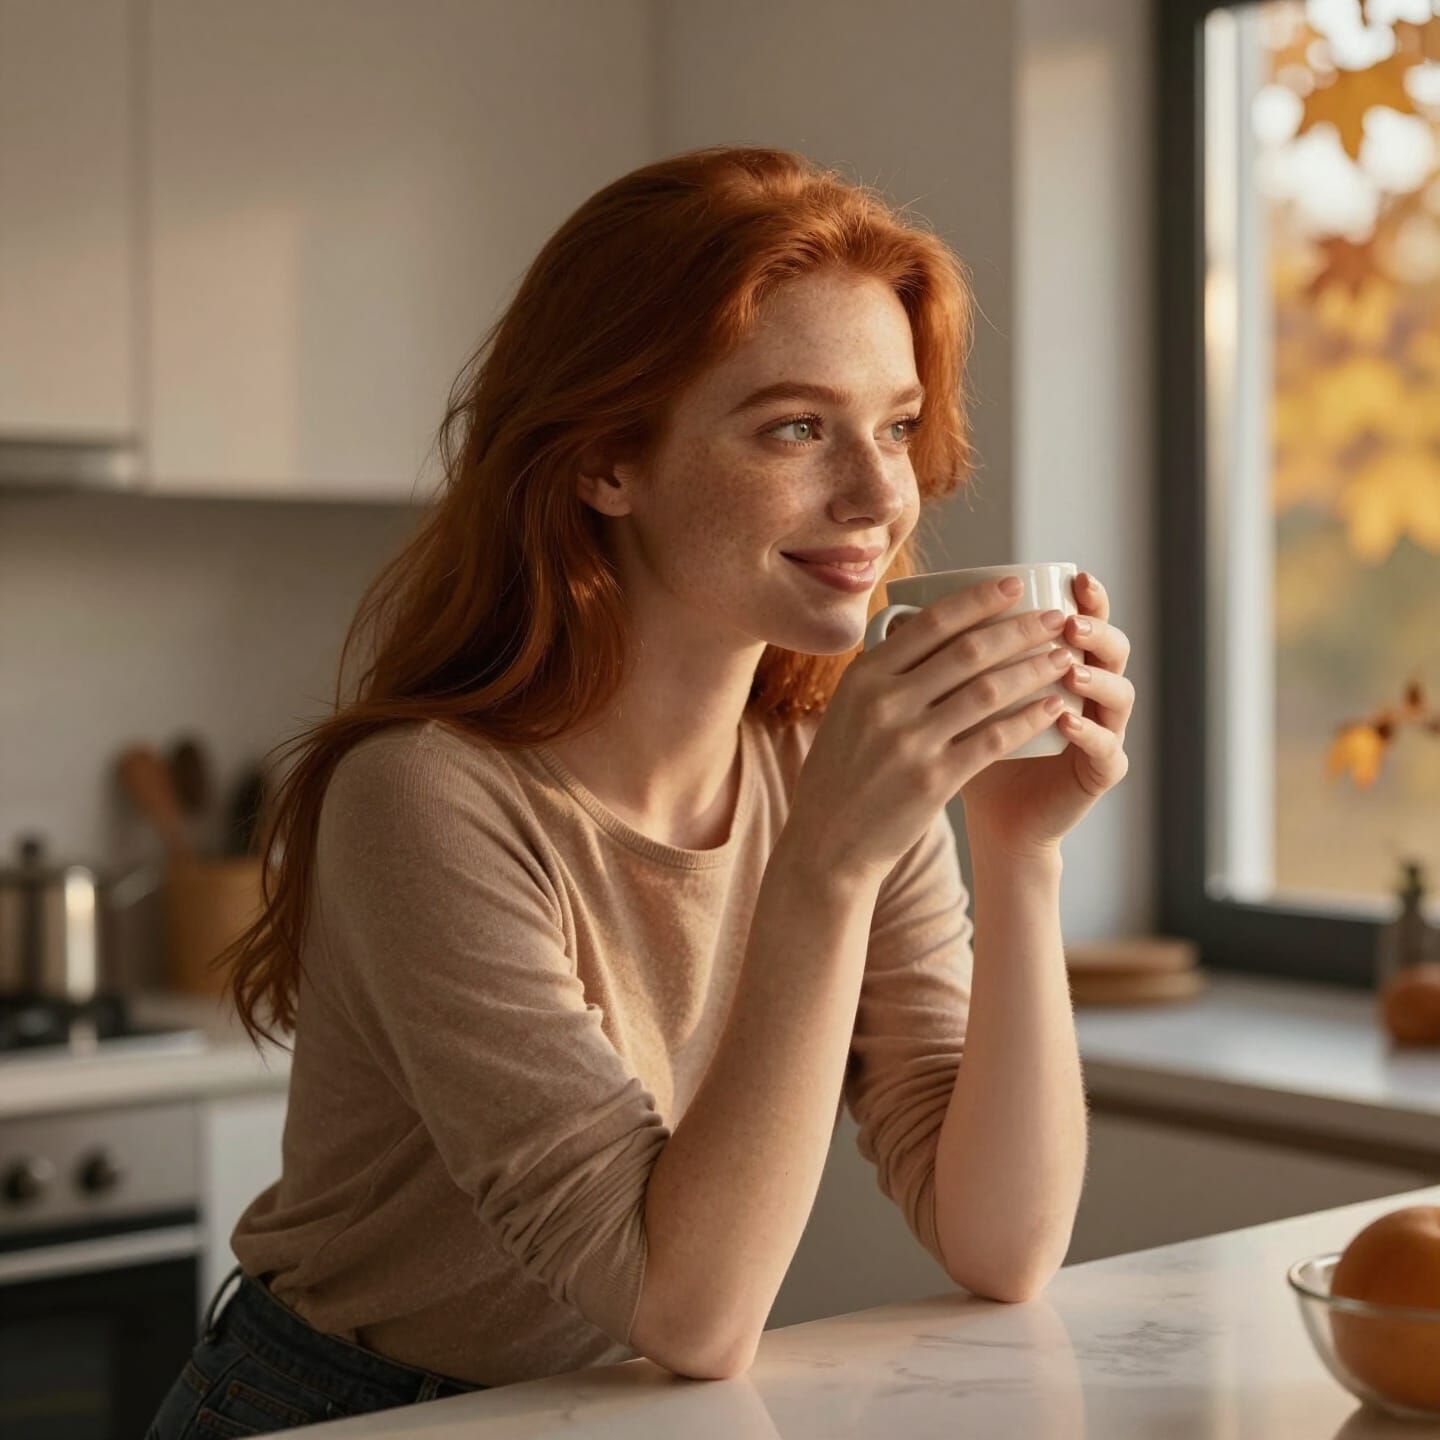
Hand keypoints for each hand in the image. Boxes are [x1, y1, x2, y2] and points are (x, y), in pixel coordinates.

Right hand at [787, 577, 1086, 886]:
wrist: (828, 842)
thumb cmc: (843, 771)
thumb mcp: (848, 711)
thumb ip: (885, 673)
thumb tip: (927, 628)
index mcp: (863, 677)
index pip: (931, 623)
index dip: (978, 600)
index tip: (1014, 584)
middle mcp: (884, 703)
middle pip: (968, 651)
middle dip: (1020, 628)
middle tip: (1056, 617)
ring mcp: (909, 742)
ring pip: (988, 691)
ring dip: (1034, 669)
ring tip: (1064, 657)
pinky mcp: (934, 780)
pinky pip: (994, 739)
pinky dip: (1029, 718)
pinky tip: (1055, 707)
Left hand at [960, 571, 1133, 861]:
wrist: (992, 818)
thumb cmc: (968, 749)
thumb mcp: (956, 699)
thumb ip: (947, 657)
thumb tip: (897, 609)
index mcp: (1063, 660)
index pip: (1084, 616)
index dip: (1084, 596)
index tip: (1066, 576)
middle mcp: (1091, 690)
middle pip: (1110, 646)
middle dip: (1093, 628)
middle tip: (1066, 620)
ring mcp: (1103, 730)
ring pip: (1120, 693)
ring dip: (1096, 677)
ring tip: (1068, 668)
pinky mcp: (1101, 772)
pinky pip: (1107, 748)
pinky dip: (1088, 733)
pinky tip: (1066, 720)